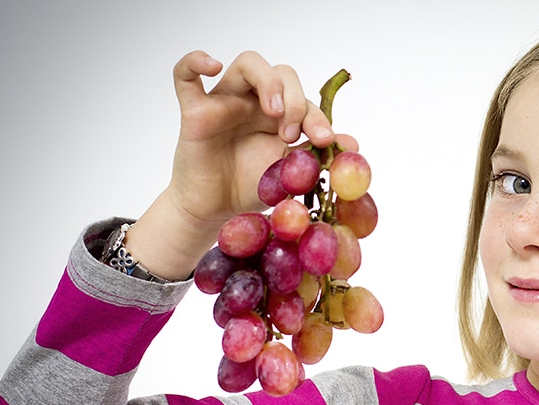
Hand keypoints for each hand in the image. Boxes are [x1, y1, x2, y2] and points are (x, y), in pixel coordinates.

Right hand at [125, 51, 356, 279]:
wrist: (216, 209)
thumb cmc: (252, 186)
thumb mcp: (291, 174)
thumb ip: (317, 157)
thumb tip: (353, 143)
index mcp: (282, 114)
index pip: (305, 99)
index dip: (319, 117)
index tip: (325, 140)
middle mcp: (256, 101)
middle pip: (282, 73)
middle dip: (296, 100)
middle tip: (292, 134)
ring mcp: (226, 102)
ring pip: (248, 63)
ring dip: (268, 81)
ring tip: (274, 112)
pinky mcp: (195, 111)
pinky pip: (185, 75)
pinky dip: (195, 61)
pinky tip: (212, 65)